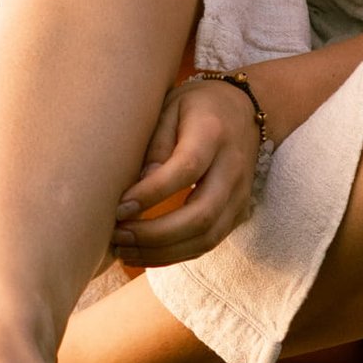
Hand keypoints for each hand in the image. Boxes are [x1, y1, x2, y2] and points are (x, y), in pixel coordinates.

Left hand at [110, 72, 261, 263]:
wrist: (245, 110)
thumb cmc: (196, 107)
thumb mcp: (169, 108)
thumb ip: (154, 145)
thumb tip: (135, 193)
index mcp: (213, 133)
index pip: (185, 170)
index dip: (151, 194)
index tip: (118, 207)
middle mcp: (233, 168)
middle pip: (201, 215)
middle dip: (155, 234)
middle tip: (117, 236)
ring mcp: (241, 194)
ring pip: (206, 238)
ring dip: (162, 252)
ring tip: (123, 250)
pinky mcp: (238, 213)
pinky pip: (208, 243)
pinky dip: (174, 254)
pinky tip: (144, 253)